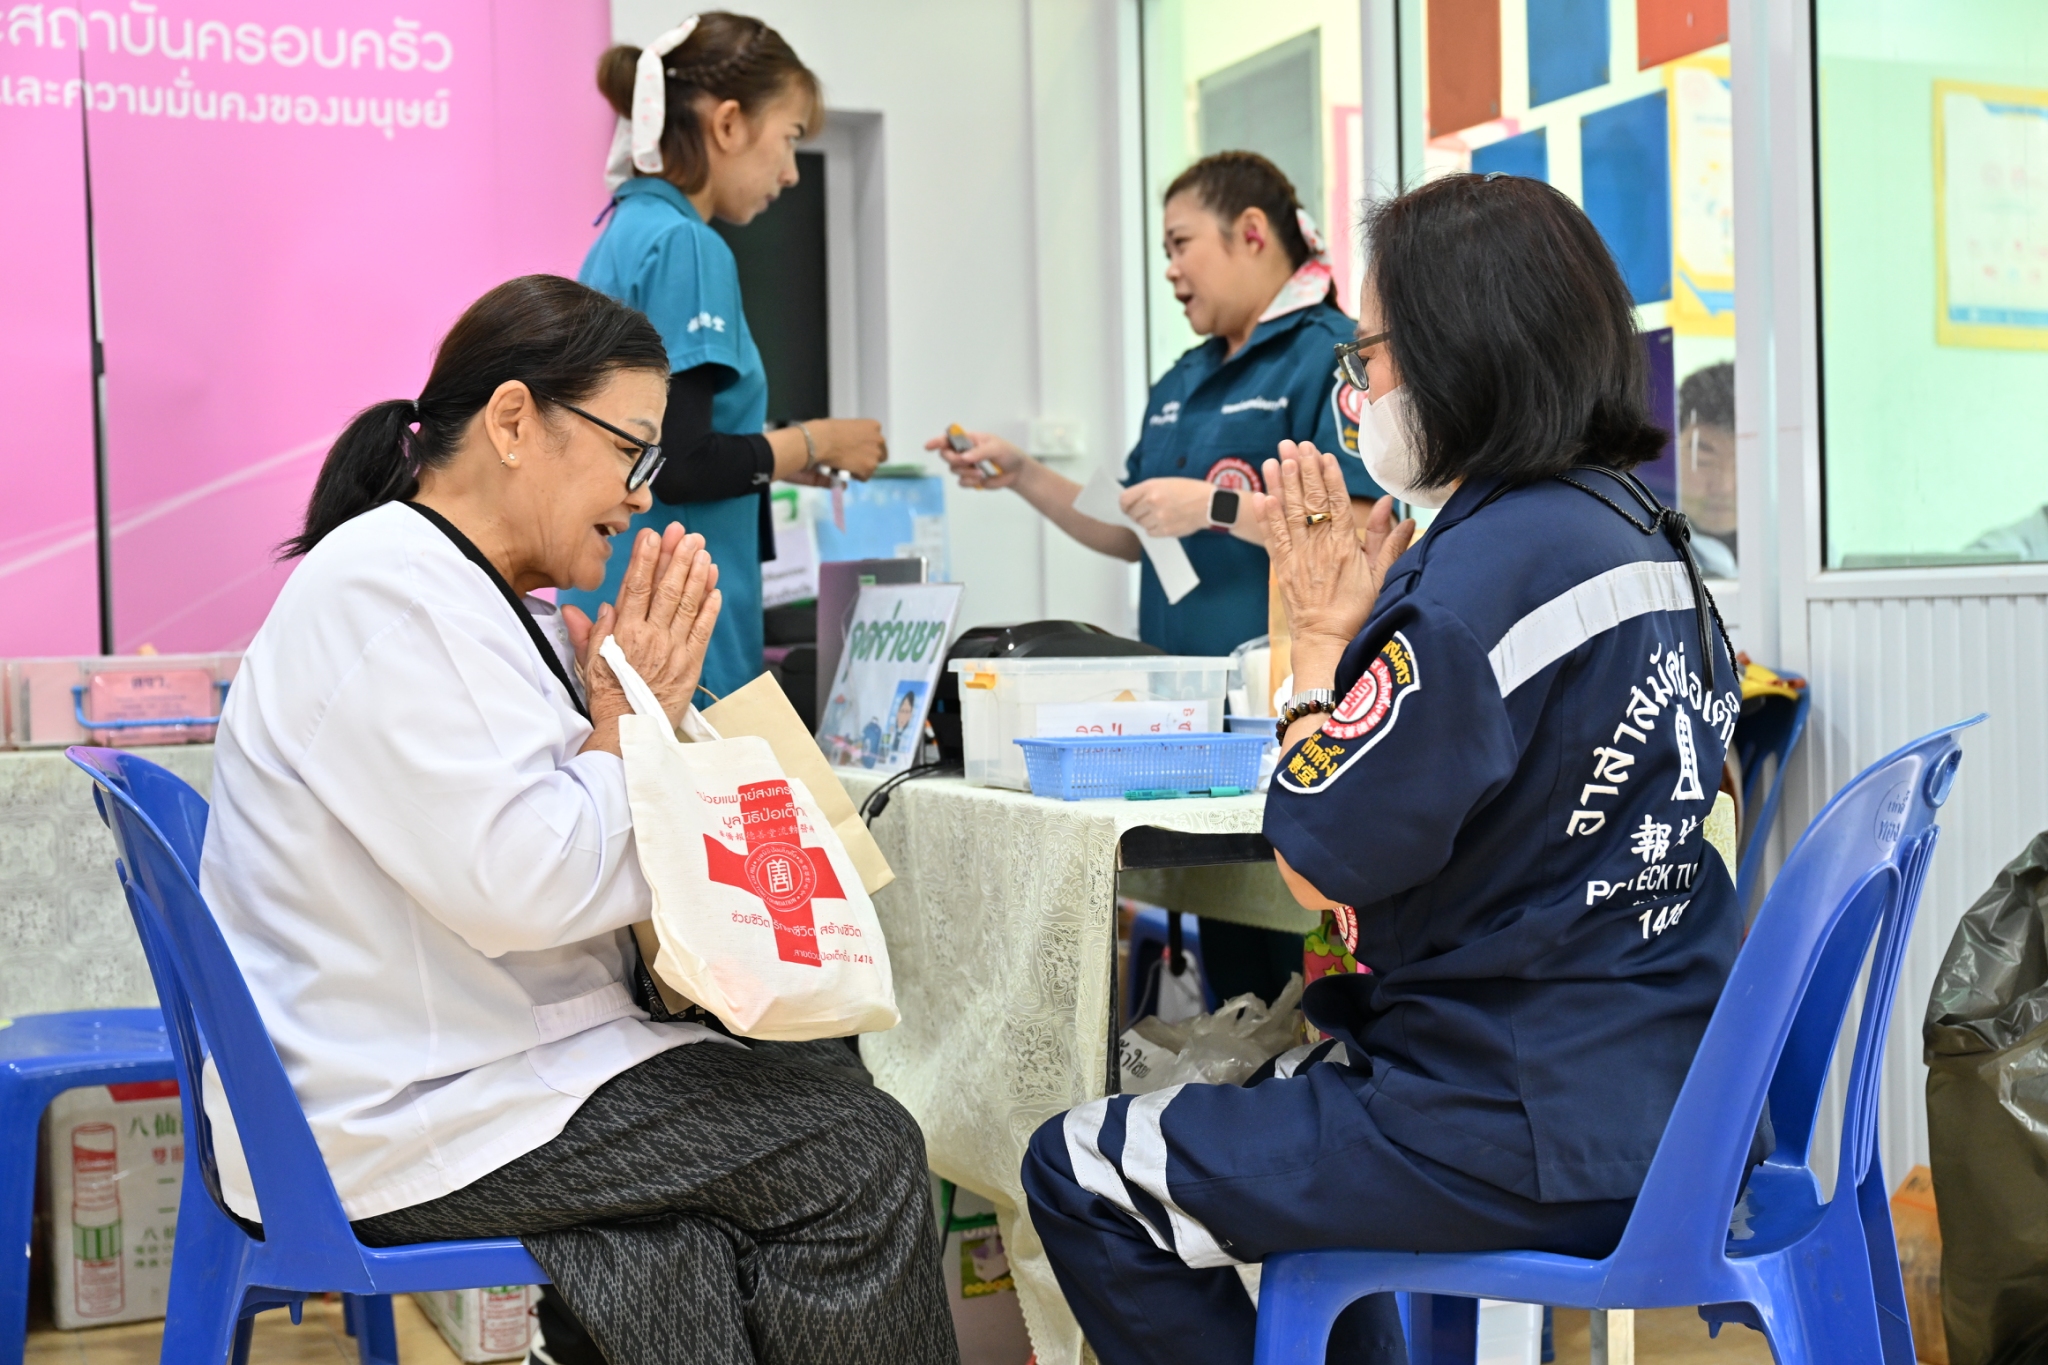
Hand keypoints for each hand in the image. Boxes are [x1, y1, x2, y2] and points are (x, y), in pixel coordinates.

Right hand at [576, 523, 721, 740]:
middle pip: (666, 589)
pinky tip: (715, 588)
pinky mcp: (691, 664)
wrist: (630, 730)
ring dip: (696, 576)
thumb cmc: (609, 697)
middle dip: (677, 558)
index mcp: (624, 632)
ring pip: (686, 605)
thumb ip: (589, 633)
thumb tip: (581, 608)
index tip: (653, 536)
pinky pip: (703, 631)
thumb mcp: (590, 663)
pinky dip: (709, 609)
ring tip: (703, 552)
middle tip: (687, 535)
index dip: (646, 559)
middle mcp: (650, 636)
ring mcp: (673, 649)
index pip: (635, 587)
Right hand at [810, 418, 887, 480]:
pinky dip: (855, 476)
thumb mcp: (844, 428)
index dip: (865, 447)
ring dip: (860, 468)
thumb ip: (853, 438)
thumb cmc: (825, 431)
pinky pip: (864, 477)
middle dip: (869, 459)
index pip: (876, 440)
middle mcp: (879, 439)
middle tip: (854, 462)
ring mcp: (875, 454)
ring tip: (844, 465)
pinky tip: (844, 469)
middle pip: (880, 454)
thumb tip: (853, 453)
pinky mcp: (869, 468)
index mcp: (873, 426)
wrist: (819, 440)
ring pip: (871, 467)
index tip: (855, 450)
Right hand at [926, 428, 1024, 488]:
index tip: (928, 446)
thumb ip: (979, 452)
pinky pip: (961, 482)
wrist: (1017, 472)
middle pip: (946, 455)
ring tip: (982, 472)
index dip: (937, 441)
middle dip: (954, 459)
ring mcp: (966, 466)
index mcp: (969, 439)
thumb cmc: (1007, 453)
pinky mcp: (970, 479)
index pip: (949, 438)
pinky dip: (970, 481)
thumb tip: (963, 457)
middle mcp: (964, 451)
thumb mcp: (995, 448)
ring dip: (967, 472)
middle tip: (967, 461)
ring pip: (953, 470)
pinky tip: (982, 479)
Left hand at [1120, 477, 1219, 537]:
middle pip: (1132, 513)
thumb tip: (1133, 502)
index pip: (1124, 499)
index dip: (1124, 505)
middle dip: (1136, 514)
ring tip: (1160, 516)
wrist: (1209, 504)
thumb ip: (1148, 491)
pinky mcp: (1166, 530)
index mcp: (1151, 487)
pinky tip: (1164, 523)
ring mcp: (1159, 517)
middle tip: (1147, 512)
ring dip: (1146, 522)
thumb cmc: (1191, 491)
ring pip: (1141, 524)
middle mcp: (1153, 501)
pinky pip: (1150, 533)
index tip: (1126, 507)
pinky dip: (1154, 530)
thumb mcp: (1166, 483)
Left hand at [1253, 440, 1412, 682]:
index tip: (1322, 455)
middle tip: (1294, 444)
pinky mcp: (1282, 568)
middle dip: (1301, 470)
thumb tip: (1395, 510)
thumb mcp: (1382, 577)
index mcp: (1345, 547)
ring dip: (1281, 485)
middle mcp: (1319, 547)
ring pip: (1288, 514)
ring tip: (1275, 459)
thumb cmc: (1357, 611)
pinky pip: (1272, 537)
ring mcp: (1298, 557)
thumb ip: (1388, 542)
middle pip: (1310, 501)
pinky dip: (1266, 517)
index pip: (1336, 504)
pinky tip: (1261, 496)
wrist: (1327, 642)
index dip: (1329, 478)